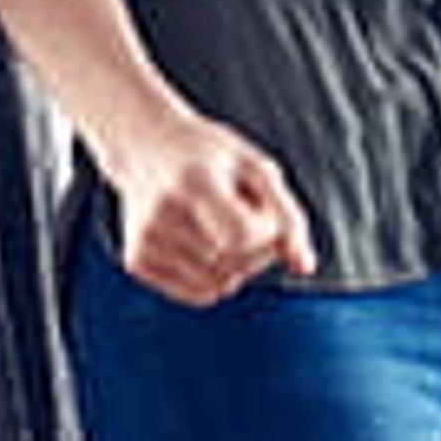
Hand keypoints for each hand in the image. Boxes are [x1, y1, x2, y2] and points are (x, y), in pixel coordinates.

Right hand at [89, 107, 317, 305]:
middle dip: (255, 250)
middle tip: (243, 217)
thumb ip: (288, 217)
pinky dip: (212, 278)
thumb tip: (304, 268)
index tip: (260, 211)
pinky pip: (198, 294)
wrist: (144, 145)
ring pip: (219, 285)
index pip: (243, 238)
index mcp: (193, 181)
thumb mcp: (256, 168)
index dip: (265, 234)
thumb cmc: (209, 155)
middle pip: (232, 264)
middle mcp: (161, 213)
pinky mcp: (136, 260)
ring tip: (221, 229)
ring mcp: (145, 240)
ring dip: (235, 267)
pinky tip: (203, 245)